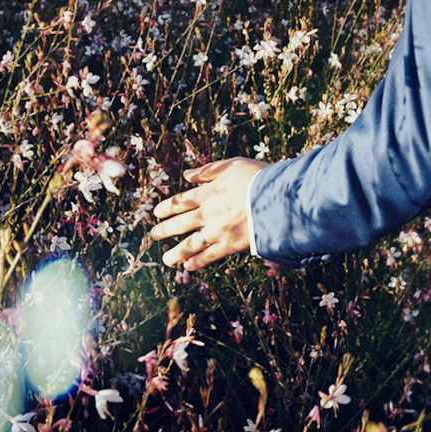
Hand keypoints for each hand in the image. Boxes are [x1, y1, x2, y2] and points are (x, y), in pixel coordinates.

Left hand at [150, 157, 267, 270]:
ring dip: (176, 252)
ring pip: (190, 244)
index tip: (157, 213)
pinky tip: (187, 267)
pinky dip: (197, 262)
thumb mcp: (232, 164)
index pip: (180, 201)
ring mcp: (217, 231)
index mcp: (207, 192)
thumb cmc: (257, 178)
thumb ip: (208, 170)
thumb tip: (187, 174)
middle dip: (165, 230)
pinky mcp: (230, 245)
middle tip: (154, 235)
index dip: (167, 207)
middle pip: (180, 223)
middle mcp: (208, 213)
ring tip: (165, 259)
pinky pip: (209, 256)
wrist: (276, 199)